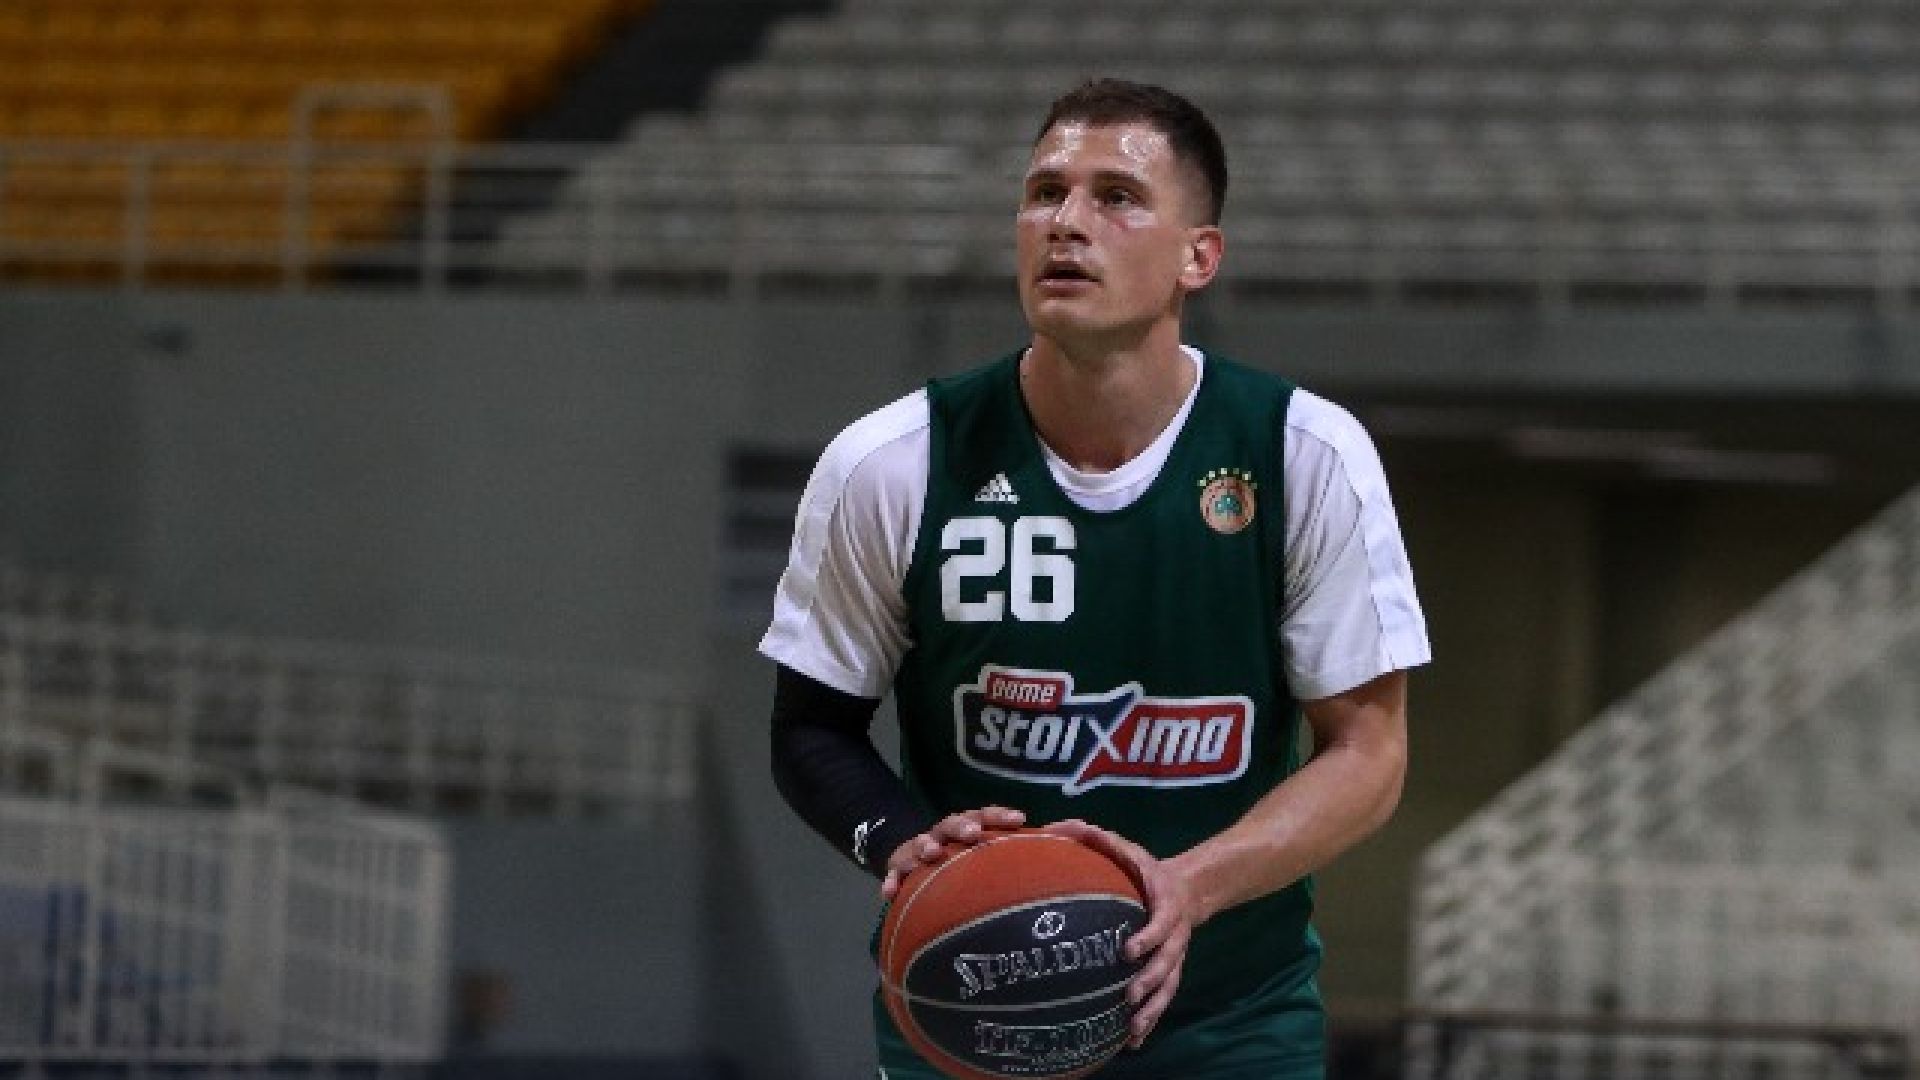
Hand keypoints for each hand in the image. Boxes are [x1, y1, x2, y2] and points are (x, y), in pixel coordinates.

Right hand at [880, 805, 1025, 900]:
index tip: (1020, 819)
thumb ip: (1028, 844)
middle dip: (963, 827)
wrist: (915, 856)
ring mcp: (919, 848)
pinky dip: (891, 881)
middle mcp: (944, 834)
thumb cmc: (965, 856)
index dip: (1001, 816)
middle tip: (972, 834)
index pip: (986, 815)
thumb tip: (1081, 832)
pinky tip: (889, 893)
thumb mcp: (991, 849)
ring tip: (930, 853)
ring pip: (921, 843)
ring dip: (925, 846)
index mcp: (969, 827)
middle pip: (953, 823)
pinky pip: (892, 873)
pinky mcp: (898, 867)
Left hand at [1041, 819, 1194, 1050]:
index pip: (1163, 922)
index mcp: (1166, 904)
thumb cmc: (1145, 869)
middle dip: (1149, 980)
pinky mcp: (1170, 972)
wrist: (1186, 889)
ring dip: (1152, 1009)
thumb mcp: (1127, 848)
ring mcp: (1175, 957)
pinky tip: (1133, 1041)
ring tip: (1133, 1029)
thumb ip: (1095, 837)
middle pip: (1168, 962)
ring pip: (1168, 987)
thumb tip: (1053, 827)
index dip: (1149, 936)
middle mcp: (1175, 935)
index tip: (1128, 951)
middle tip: (1128, 995)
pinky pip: (1163, 999)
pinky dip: (1151, 1021)